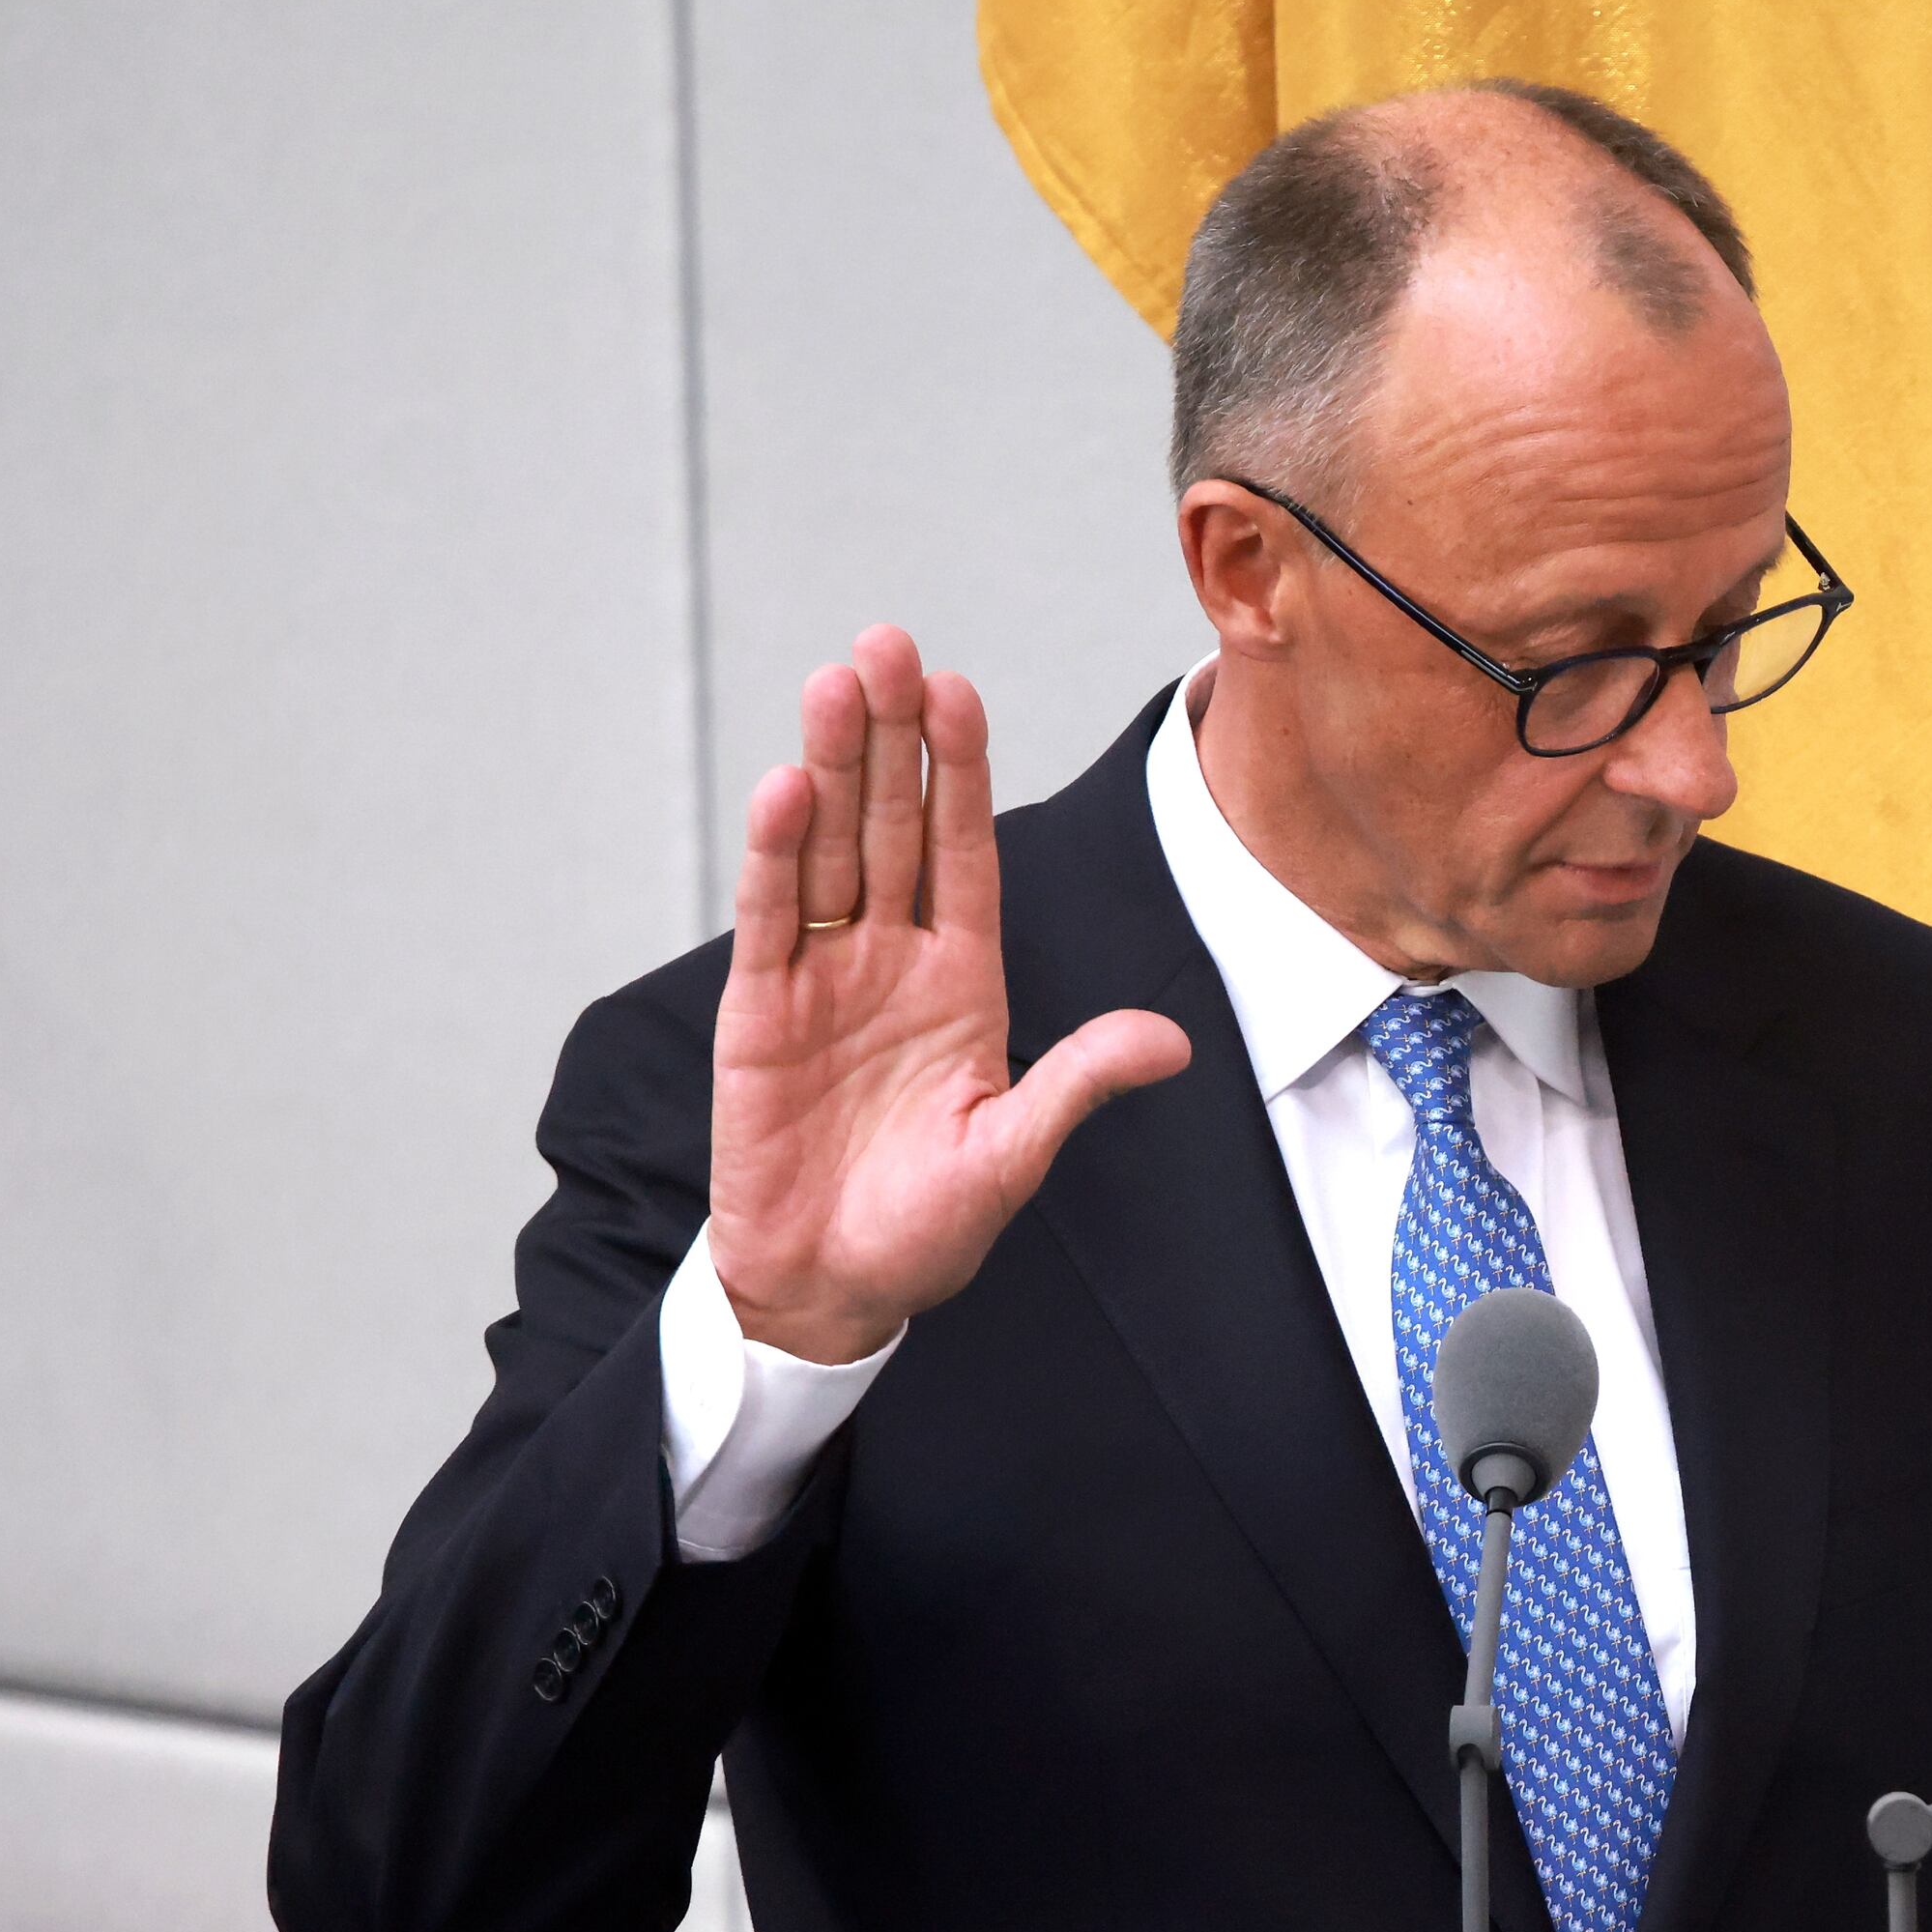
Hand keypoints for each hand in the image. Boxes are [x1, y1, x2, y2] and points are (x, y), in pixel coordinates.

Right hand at [710, 628, 1189, 1361]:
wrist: (836, 1287)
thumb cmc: (928, 1225)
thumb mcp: (1014, 1152)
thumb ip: (1078, 1084)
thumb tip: (1170, 1041)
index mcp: (963, 981)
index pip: (964, 855)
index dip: (961, 773)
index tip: (960, 691)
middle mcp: (892, 962)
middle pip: (890, 827)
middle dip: (891, 736)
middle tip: (887, 644)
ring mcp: (824, 980)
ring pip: (828, 852)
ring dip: (830, 768)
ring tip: (836, 683)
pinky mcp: (761, 1015)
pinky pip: (771, 922)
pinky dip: (776, 857)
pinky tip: (784, 790)